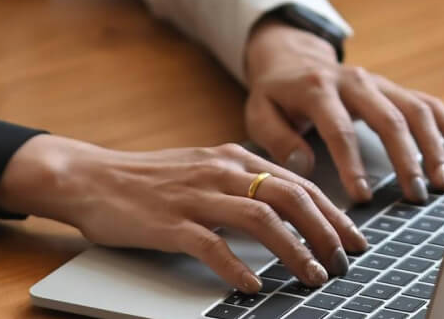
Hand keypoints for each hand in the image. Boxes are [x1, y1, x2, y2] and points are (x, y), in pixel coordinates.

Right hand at [0, 134, 365, 293]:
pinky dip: (238, 266)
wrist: (89, 177)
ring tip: (312, 275)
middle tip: (342, 261)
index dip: (332, 212)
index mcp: (234, 158)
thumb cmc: (148, 181)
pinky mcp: (170, 222)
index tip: (354, 238)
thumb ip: (243, 183)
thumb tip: (288, 209)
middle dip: (325, 231)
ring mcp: (196, 196)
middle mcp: (221, 171)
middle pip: (290, 197)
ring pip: (261, 218)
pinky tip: (253, 285)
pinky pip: (212, 245)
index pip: (298, 182)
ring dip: (294, 249)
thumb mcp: (205, 169)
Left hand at [242, 19, 443, 207]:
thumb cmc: (276, 93)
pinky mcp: (393, 88)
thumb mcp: (260, 112)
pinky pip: (426, 102)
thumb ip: (279, 139)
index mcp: (318, 89)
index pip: (340, 129)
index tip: (363, 196)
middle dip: (406, 158)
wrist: (293, 57)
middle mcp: (355, 82)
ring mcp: (379, 83)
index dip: (352, 164)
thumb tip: (304, 165)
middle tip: (416, 194)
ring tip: (442, 181)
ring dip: (432, 146)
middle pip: (388, 118)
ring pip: (414, 110)